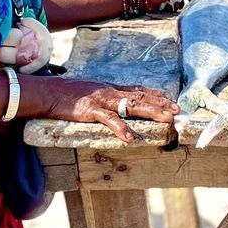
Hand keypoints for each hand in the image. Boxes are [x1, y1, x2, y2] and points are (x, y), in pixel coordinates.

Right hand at [43, 78, 178, 141]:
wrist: (49, 93)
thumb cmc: (69, 94)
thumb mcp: (93, 91)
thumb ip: (107, 96)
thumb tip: (121, 101)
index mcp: (111, 89)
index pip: (139, 90)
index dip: (156, 95)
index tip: (172, 100)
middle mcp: (110, 92)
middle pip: (141, 97)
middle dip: (161, 104)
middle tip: (177, 111)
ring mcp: (102, 100)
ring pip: (131, 105)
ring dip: (151, 112)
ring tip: (166, 120)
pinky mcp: (90, 111)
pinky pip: (109, 120)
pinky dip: (120, 128)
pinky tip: (130, 137)